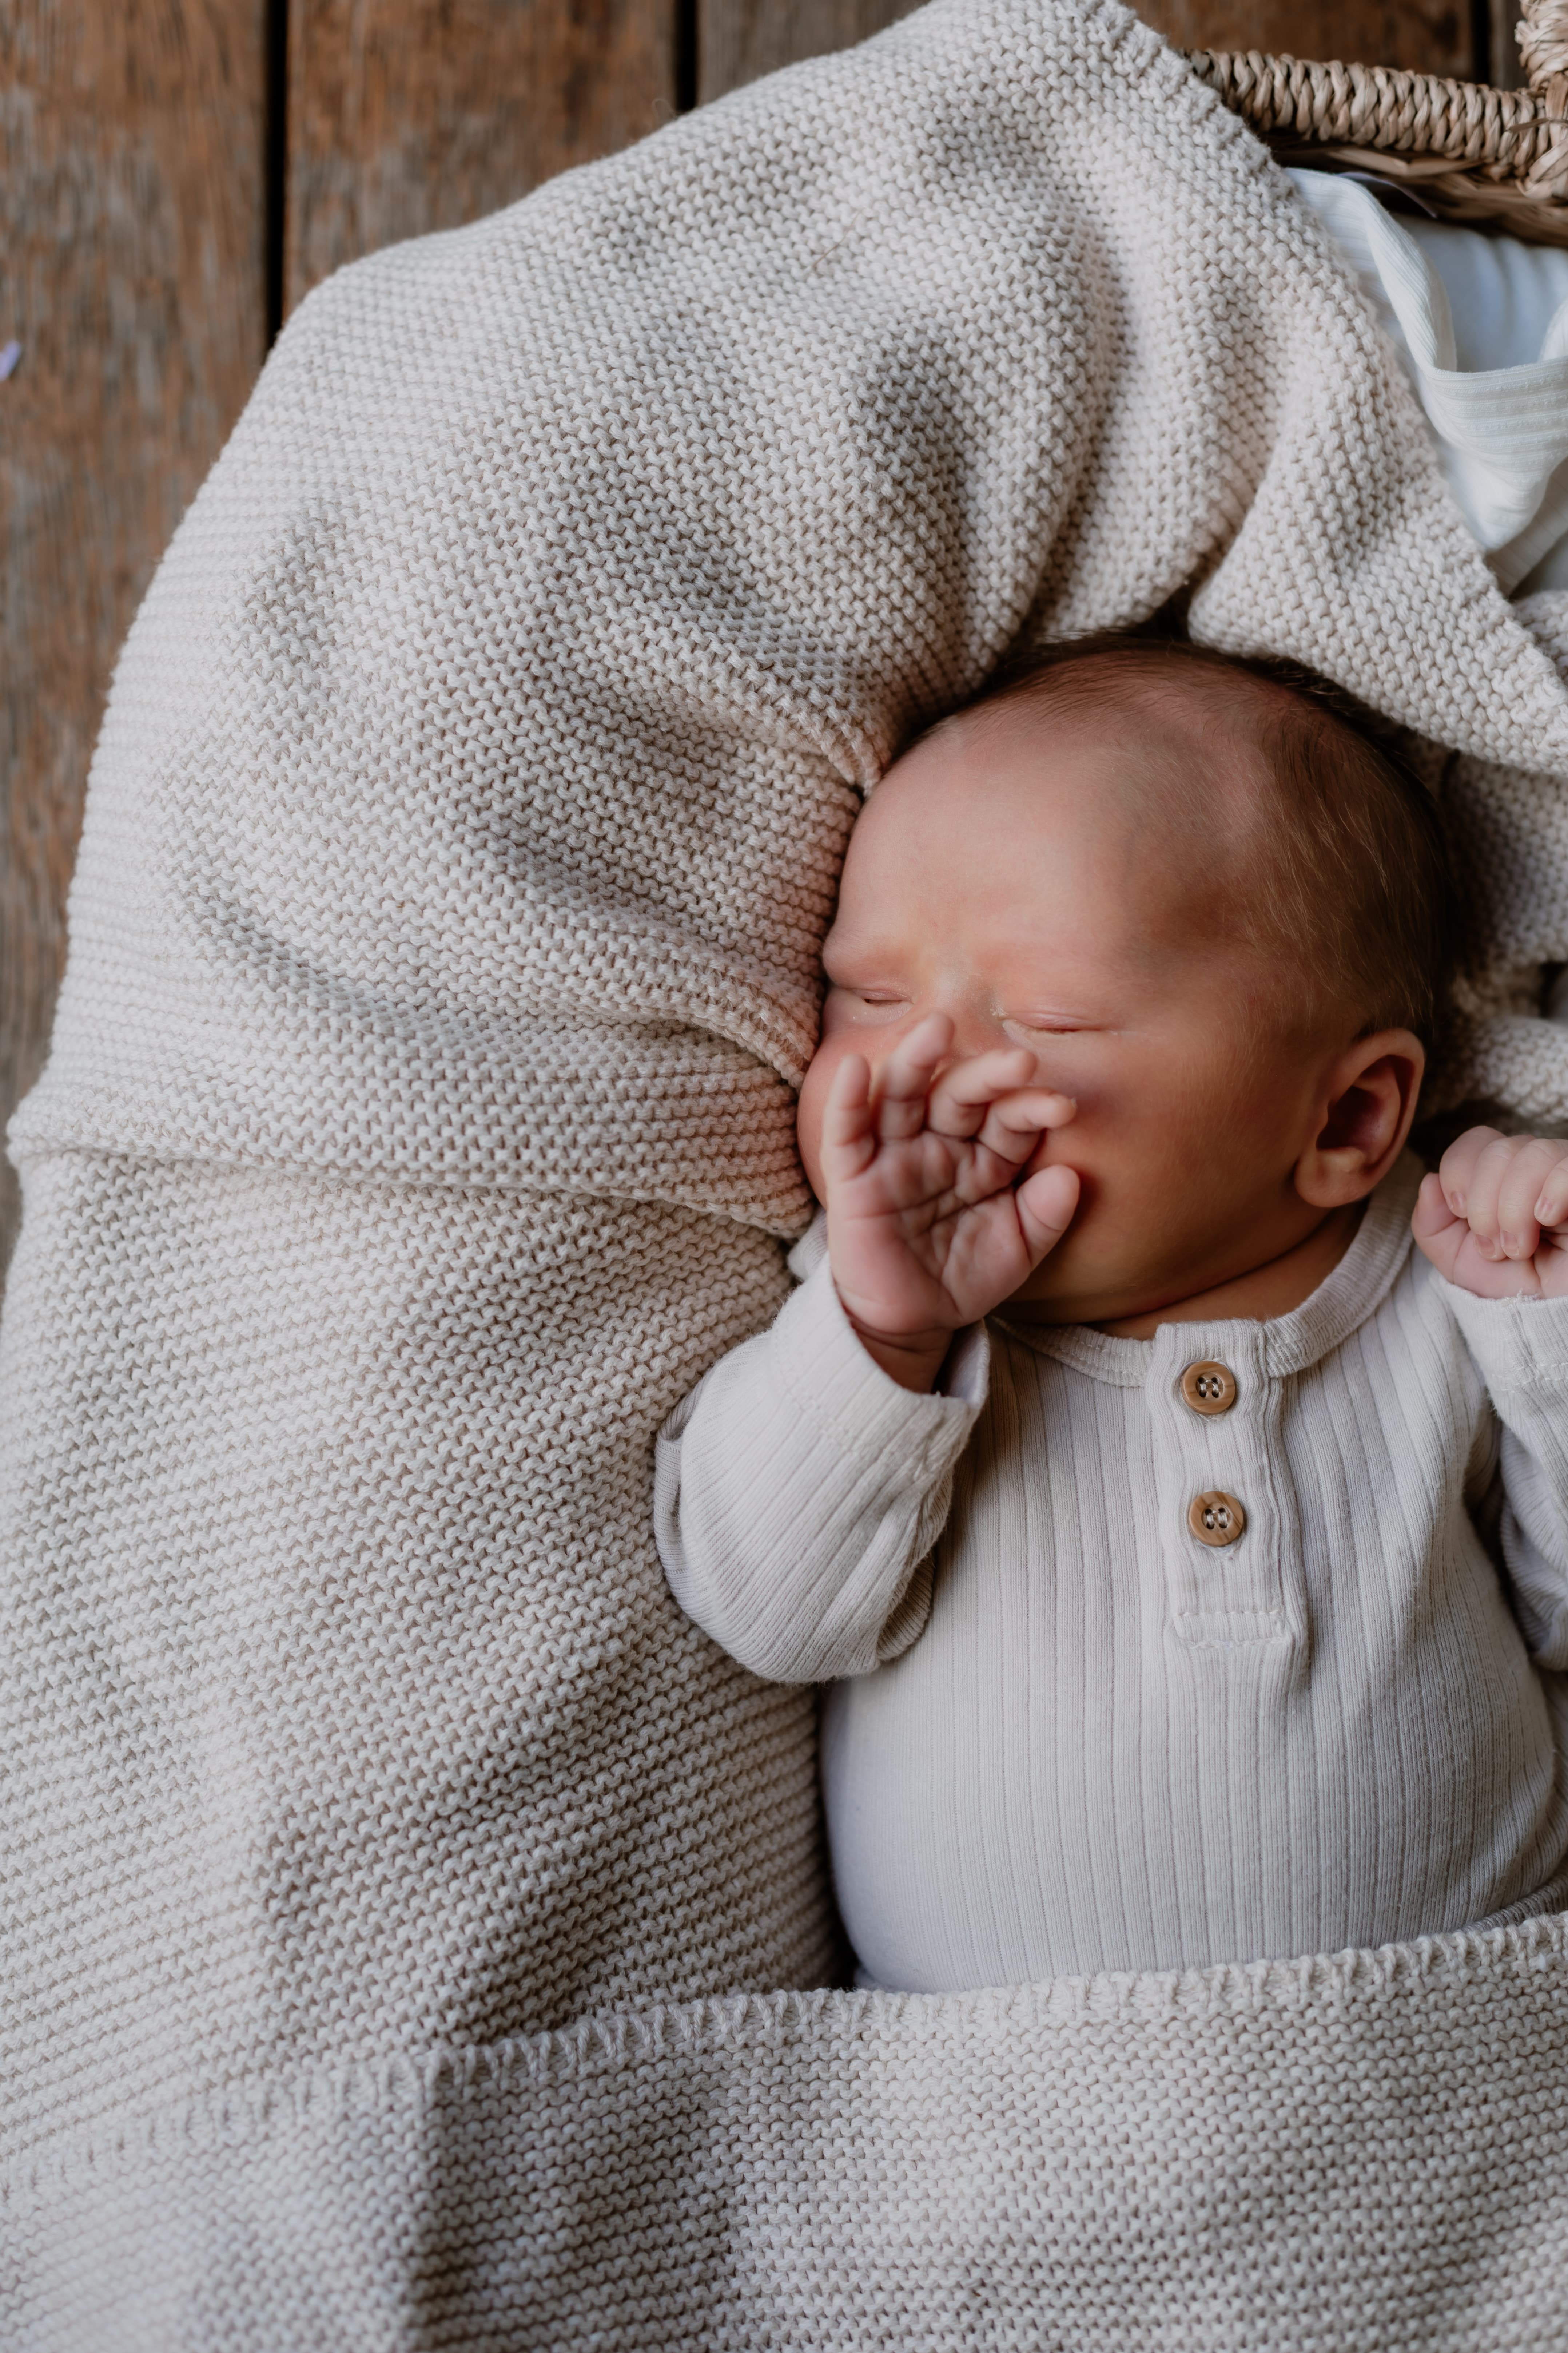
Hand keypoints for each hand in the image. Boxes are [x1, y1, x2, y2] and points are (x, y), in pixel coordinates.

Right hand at [819, 1012, 1080, 1388]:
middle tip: (1020, 1060)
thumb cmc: (965, 1276)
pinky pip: (848, 1134)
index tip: (1062, 1107)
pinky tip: (854, 1069)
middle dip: (987, 1076)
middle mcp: (940, 1145)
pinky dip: (848, 1101)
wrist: (914, 1321)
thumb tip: (1071, 1177)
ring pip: (901, 1097)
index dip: (1033, 1108)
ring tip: (937, 1028)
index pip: (1009, 1120)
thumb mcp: (1018, 1250)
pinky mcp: (853, 1179)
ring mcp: (894, 1157)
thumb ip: (1046, 1217)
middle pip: (960, 1095)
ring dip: (916, 1061)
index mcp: (984, 1157)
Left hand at [1412, 1126, 1567, 1298]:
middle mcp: (1536, 1167)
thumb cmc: (1512, 1285)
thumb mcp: (1458, 1260)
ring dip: (1514, 1208)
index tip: (1461, 1214)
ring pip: (1533, 1153)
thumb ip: (1432, 1224)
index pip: (1477, 1141)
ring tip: (1520, 1249)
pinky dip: (1552, 1190)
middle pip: (1499, 1149)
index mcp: (1502, 1175)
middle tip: (1496, 1248)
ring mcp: (1564, 1175)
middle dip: (1485, 1205)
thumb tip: (1429, 1180)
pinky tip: (1547, 1217)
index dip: (1459, 1174)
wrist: (1552, 1315)